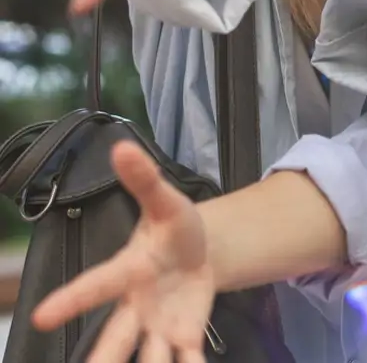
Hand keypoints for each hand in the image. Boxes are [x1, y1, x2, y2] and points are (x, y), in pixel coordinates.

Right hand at [32, 141, 213, 362]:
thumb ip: (145, 179)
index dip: (72, 300)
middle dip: (102, 360)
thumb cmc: (174, 227)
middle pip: (114, 339)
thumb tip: (123, 147)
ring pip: (147, 357)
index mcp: (129, 271)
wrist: (203, 250)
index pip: (98, 285)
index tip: (41, 317)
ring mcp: (159, 326)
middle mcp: (137, 307)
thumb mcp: (166, 200)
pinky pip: (185, 360)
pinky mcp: (185, 337)